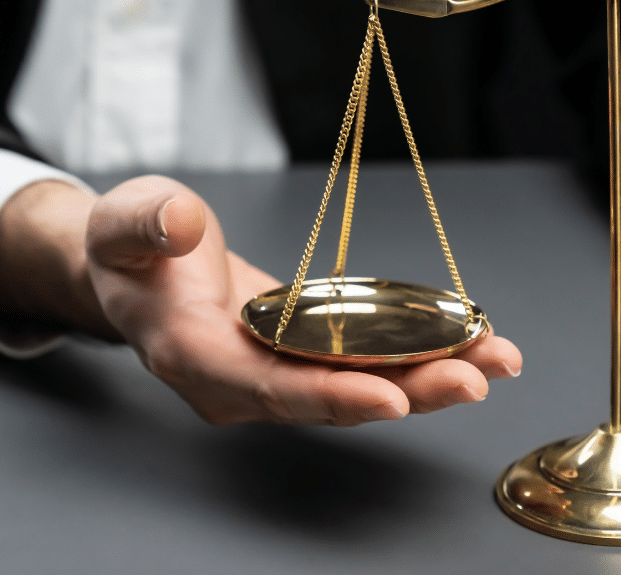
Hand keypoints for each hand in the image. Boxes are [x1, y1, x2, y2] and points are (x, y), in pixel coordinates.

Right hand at [0, 176, 521, 425]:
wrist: (136, 270)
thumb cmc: (129, 249)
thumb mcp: (125, 222)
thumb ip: (148, 224)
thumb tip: (183, 225)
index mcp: (193, 356)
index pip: (266, 387)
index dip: (329, 396)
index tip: (390, 396)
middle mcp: (239, 383)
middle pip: (330, 399)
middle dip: (408, 392)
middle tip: (475, 378)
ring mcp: (272, 377)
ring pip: (357, 388)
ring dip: (429, 378)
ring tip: (495, 360)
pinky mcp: (300, 359)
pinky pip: (363, 366)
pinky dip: (416, 357)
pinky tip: (468, 345)